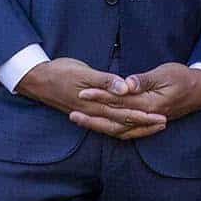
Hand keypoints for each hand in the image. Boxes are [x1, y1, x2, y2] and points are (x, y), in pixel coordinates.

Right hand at [15, 57, 166, 139]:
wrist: (37, 79)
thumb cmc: (61, 72)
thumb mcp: (83, 72)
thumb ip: (105, 81)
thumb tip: (125, 89)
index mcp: (95, 104)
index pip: (124, 114)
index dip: (143, 116)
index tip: (161, 116)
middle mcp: (93, 113)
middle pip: (123, 124)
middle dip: (144, 124)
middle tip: (163, 123)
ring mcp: (89, 115)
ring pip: (115, 128)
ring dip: (134, 128)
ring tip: (151, 126)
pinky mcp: (86, 113)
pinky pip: (106, 125)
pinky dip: (120, 128)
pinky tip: (127, 126)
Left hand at [75, 62, 200, 125]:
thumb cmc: (183, 77)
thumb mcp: (165, 73)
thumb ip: (143, 80)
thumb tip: (126, 84)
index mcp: (149, 103)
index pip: (119, 101)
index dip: (100, 97)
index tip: (82, 93)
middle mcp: (146, 116)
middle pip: (114, 119)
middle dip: (92, 116)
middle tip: (71, 112)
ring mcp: (147, 122)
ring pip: (118, 128)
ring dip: (98, 125)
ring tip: (79, 120)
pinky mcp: (148, 123)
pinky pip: (127, 131)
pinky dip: (112, 131)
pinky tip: (100, 128)